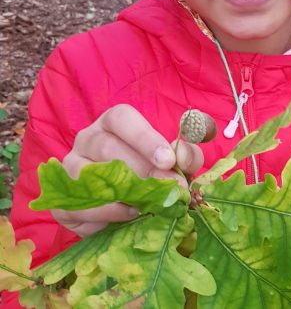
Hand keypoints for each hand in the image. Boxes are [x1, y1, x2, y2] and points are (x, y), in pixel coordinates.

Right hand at [51, 104, 203, 236]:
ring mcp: (70, 168)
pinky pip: (77, 206)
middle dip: (143, 171)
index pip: (122, 119)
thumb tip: (184, 158)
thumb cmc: (153, 172)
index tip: (168, 160)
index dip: (145, 138)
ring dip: (122, 193)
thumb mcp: (174, 160)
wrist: (126, 204)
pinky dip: (105, 213)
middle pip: (108, 148)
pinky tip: (128, 215)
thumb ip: (186, 155)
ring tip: (148, 204)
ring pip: (89, 176)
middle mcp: (87, 139)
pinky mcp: (62, 200)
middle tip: (169, 190)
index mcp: (113, 122)